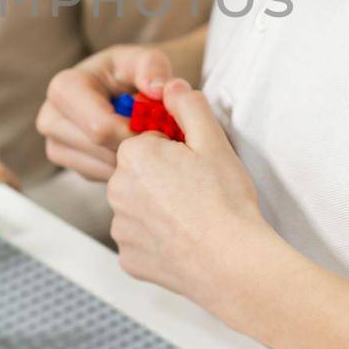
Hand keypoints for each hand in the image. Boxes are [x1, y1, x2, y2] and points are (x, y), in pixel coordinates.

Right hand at [35, 43, 175, 180]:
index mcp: (65, 87)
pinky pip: (98, 176)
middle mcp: (50, 117)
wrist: (122, 87)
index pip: (98, 127)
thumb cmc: (132, 72)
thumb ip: (153, 67)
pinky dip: (120, 168)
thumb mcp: (146, 59)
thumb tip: (156, 89)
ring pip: (99, 167)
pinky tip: (130, 148)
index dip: (130, 133)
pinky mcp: (66, 163)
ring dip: (128, 158)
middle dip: (131, 145)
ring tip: (142, 137)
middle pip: (98, 150)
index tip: (155, 129)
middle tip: (155, 135)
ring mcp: (54, 143)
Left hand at [108, 78, 269, 301]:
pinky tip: (185, 241)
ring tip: (194, 218)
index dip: (174, 152)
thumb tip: (171, 86)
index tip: (195, 165)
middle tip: (198, 192)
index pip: (147, 143)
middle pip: (139, 175)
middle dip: (162, 179)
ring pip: (138, 209)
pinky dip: (159, 241)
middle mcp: (116, 190)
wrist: (232, 262)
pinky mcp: (129, 259)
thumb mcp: (212, 140)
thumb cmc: (225, 201)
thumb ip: (188, 105)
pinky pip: (141, 241)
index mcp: (133, 155)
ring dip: (159, 210)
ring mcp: (121, 228)